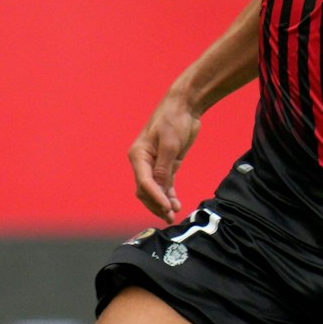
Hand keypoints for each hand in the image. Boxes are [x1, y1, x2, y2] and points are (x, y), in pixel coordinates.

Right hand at [128, 89, 201, 220]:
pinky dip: (169, 195)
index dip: (155, 197)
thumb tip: (160, 188)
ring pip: (155, 190)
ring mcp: (154, 164)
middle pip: (146, 190)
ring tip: (173, 215)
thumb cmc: (174, 120)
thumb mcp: (170, 143)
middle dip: (156, 204)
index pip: (144, 182)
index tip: (167, 208)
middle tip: (169, 216)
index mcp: (138, 155)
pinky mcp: (166, 165)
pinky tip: (175, 204)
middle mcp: (143, 162)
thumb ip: (164, 167)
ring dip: (163, 203)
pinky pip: (165, 184)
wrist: (184, 107)